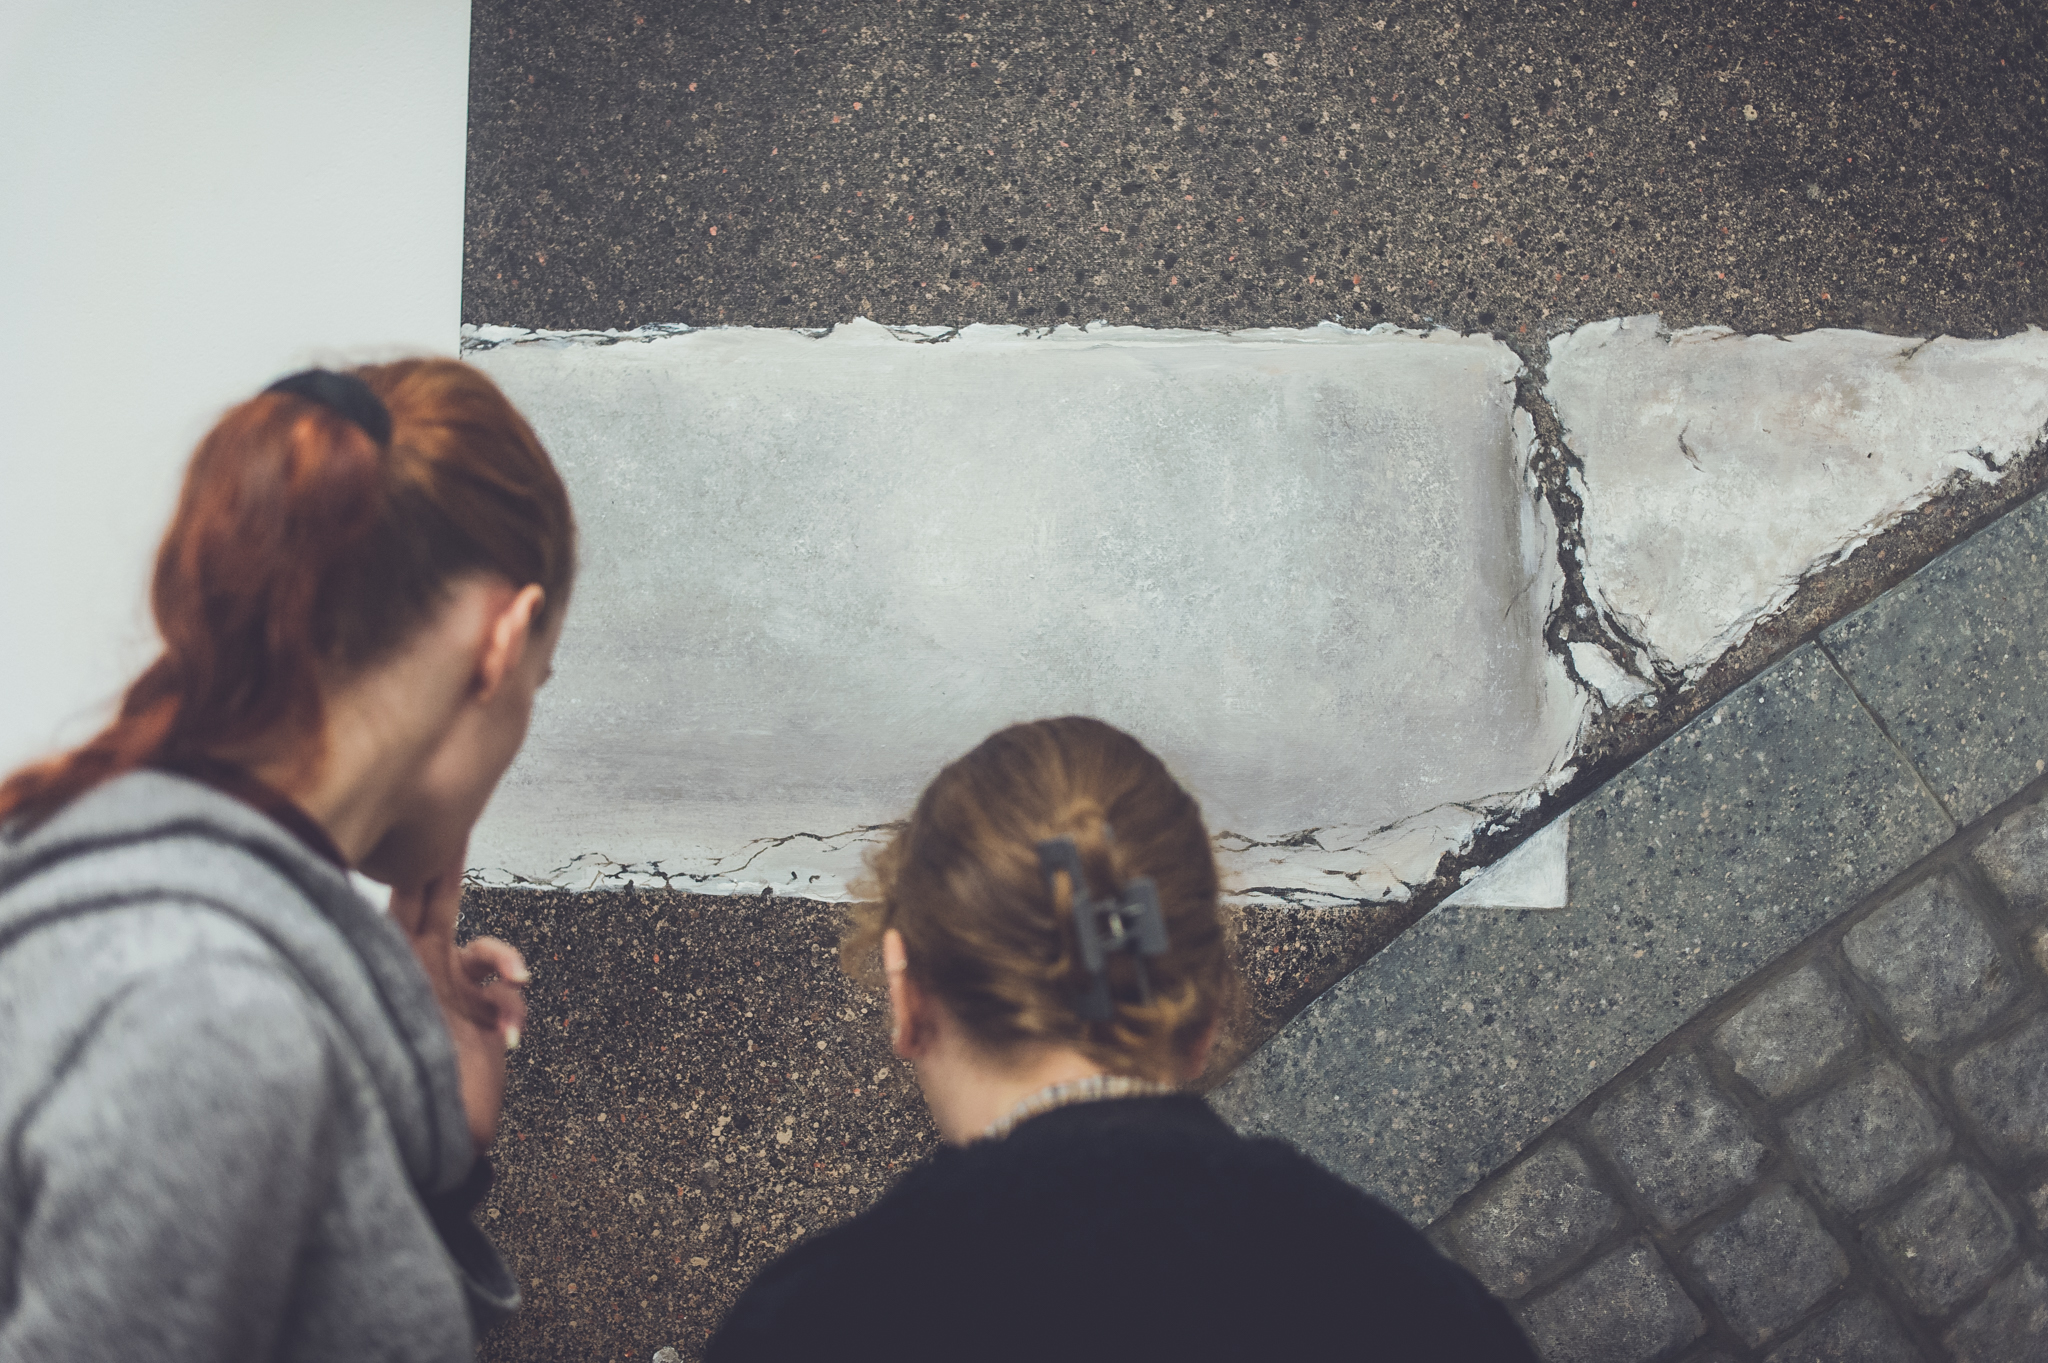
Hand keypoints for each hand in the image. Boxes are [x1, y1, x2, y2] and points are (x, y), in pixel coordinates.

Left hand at [389, 858, 528, 1152]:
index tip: (425, 832)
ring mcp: (451, 998)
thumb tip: (378, 938)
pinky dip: (513, 1005)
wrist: (446, 1145)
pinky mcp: (478, 1020)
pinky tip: (511, 1032)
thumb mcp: (398, 1032)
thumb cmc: (412, 1097)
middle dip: (447, 873)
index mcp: (396, 973)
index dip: (415, 870)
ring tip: (517, 981)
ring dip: (503, 961)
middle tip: (454, 831)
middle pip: (436, 910)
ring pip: (485, 952)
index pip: (402, 907)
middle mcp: (421, 978)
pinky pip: (506, 994)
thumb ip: (399, 984)